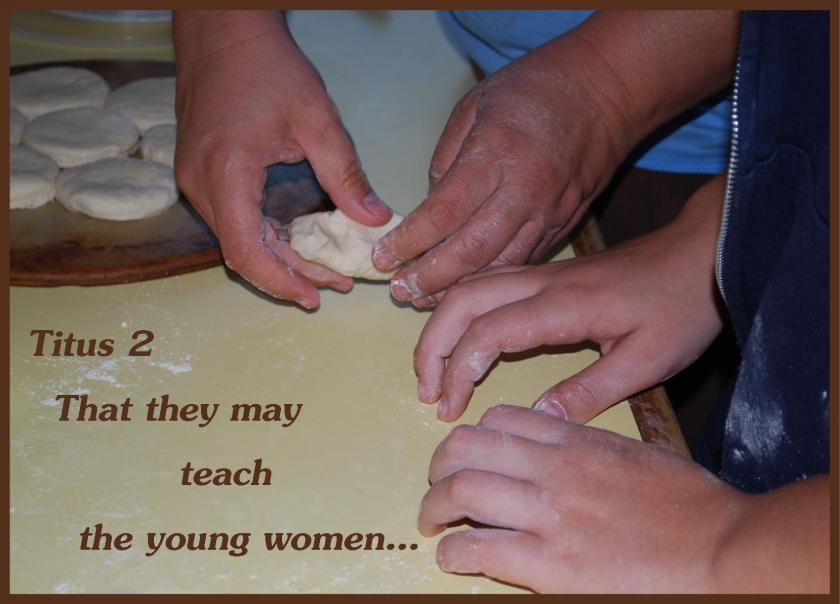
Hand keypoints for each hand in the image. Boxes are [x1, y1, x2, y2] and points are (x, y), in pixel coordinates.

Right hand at [173, 11, 391, 307]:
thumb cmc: (267, 66)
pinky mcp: (201, 172)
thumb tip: (374, 220)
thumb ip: (345, 174)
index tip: (316, 296)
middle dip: (289, 274)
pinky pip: (232, 218)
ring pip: (236, 238)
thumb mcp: (316, 119)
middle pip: (242, 252)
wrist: (223, 28)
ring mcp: (196, 179)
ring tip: (323, 271)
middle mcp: (200, 184)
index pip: (246, 251)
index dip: (281, 281)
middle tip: (335, 285)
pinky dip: (265, 235)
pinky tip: (297, 242)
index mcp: (225, 173)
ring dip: (278, 257)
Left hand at [373, 33, 630, 305]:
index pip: (444, 211)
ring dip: (460, 289)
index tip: (382, 257)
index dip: (410, 241)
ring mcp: (549, 213)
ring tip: (426, 300)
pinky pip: (524, 262)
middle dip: (431, 277)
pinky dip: (493, 281)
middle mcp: (525, 191)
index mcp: (496, 154)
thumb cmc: (533, 89)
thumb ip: (447, 160)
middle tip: (400, 291)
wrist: (605, 90)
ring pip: (500, 266)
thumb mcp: (475, 106)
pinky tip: (467, 289)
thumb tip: (428, 210)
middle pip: (472, 250)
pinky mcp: (565, 226)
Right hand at [413, 176, 725, 421]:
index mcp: (563, 305)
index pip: (487, 332)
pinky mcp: (548, 273)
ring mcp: (542, 272)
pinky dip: (458, 308)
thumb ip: (589, 391)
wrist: (702, 253)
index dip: (458, 370)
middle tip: (425, 389)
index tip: (448, 408)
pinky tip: (458, 334)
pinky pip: (486, 282)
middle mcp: (542, 282)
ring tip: (432, 369)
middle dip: (431, 344)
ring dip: (440, 324)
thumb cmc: (681, 307)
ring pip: (469, 286)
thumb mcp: (647, 361)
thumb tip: (537, 415)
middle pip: (461, 299)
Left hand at [418, 404, 747, 592]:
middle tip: (437, 483)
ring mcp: (548, 515)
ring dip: (434, 505)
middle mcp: (553, 470)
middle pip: (467, 446)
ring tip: (431, 520)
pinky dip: (453, 553)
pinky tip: (452, 557)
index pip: (500, 418)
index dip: (474, 432)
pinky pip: (476, 550)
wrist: (722, 550)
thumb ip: (590, 445)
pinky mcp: (548, 565)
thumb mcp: (636, 454)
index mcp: (576, 441)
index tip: (469, 452)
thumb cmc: (691, 505)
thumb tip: (562, 447)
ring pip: (461, 491)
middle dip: (440, 464)